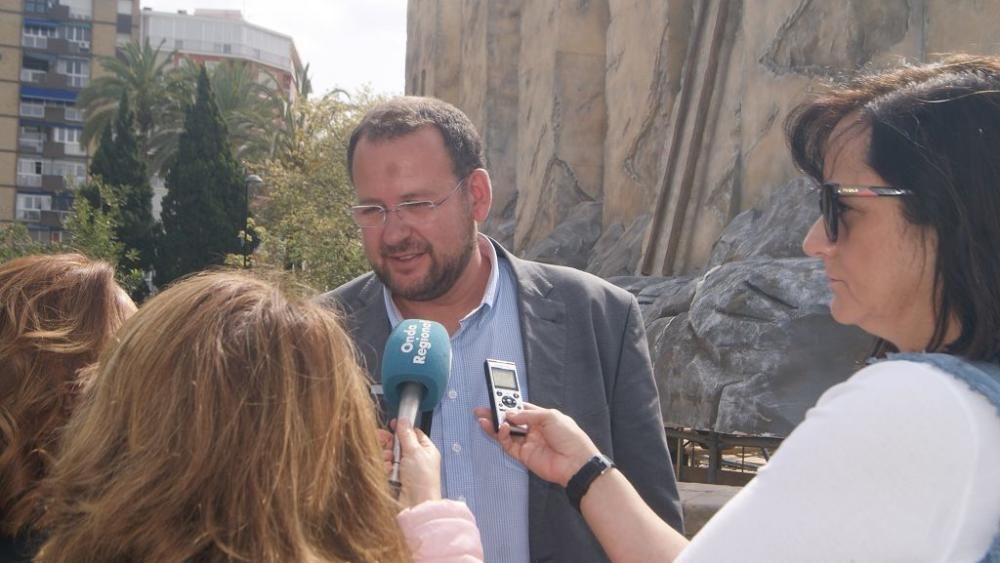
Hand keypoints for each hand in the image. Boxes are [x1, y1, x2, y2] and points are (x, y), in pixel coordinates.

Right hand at [390, 418, 441, 508]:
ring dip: (386, 456)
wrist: (416, 504)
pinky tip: (387, 470)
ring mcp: (404, 468)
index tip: (391, 425)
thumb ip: (406, 434)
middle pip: (397, 443)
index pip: (412, 432)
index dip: (402, 428)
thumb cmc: (421, 477)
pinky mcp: (394, 478)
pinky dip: (385, 467)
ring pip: (389, 454)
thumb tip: (403, 419)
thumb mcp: (415, 451)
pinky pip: (385, 467)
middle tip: (386, 445)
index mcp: (425, 449)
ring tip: (389, 461)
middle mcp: (415, 457)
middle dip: (390, 443)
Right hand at [476, 403, 600, 486]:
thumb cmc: (569, 436)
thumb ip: (527, 415)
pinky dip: (502, 437)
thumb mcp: (549, 416)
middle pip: (511, 421)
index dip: (509, 404)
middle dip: (496, 415)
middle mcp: (533, 429)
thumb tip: (509, 414)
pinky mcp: (524, 456)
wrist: (575, 462)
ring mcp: (528, 443)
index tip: (495, 399)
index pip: (521, 408)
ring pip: (507, 433)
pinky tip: (500, 429)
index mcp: (542, 417)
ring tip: (484, 419)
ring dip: (495, 426)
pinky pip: (509, 445)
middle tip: (482, 410)